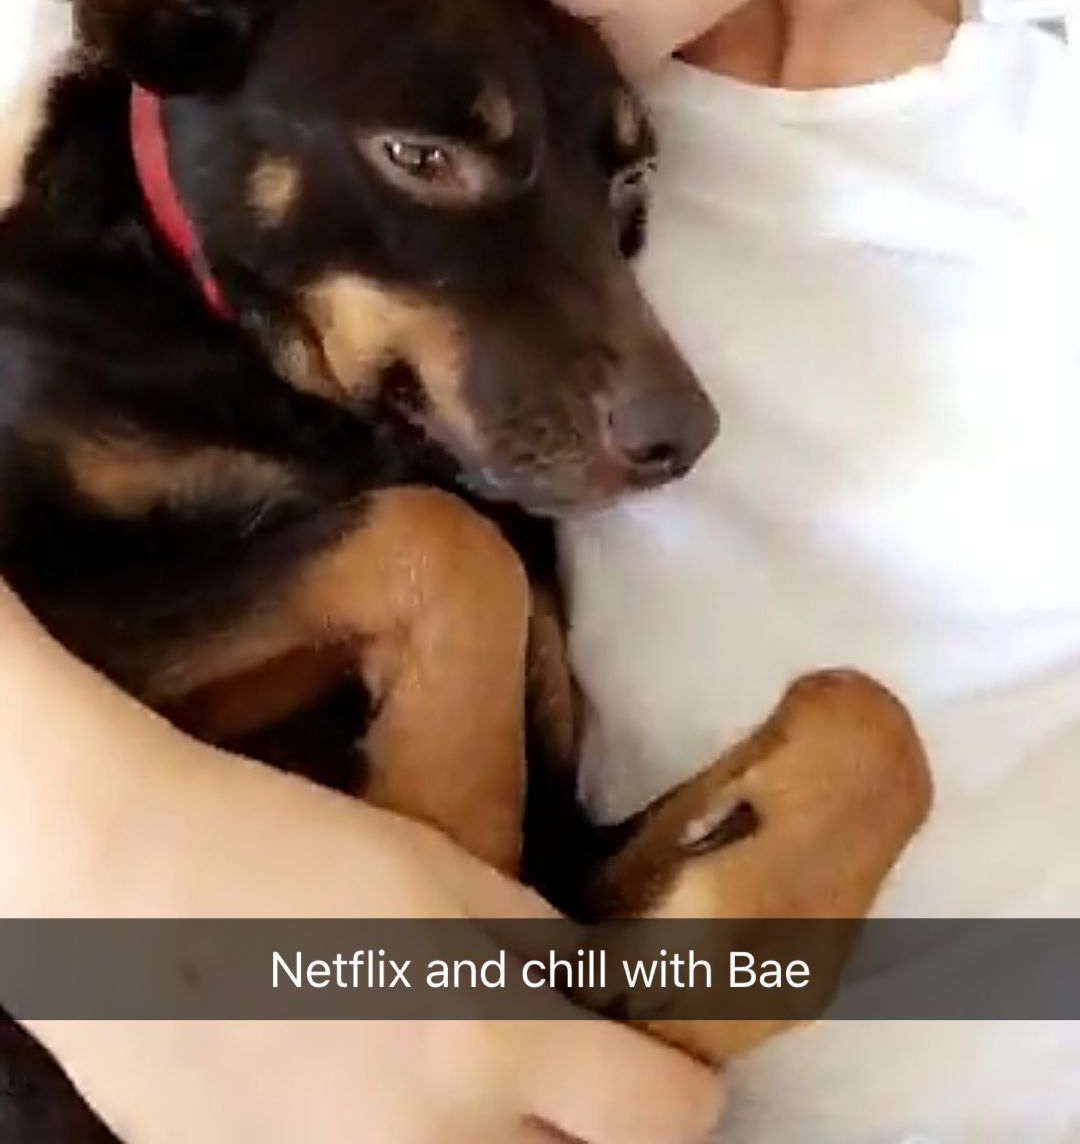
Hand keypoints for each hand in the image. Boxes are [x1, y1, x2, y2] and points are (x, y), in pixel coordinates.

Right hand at [0, 586, 722, 1143]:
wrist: (119, 889)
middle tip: (564, 1068)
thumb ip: (538, 947)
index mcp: (491, 1048)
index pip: (668, 1119)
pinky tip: (367, 1088)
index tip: (662, 1058)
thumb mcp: (440, 870)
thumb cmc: (280, 851)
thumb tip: (597, 997)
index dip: (681, 1084)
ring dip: (498, 1140)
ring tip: (452, 1070)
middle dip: (590, 1122)